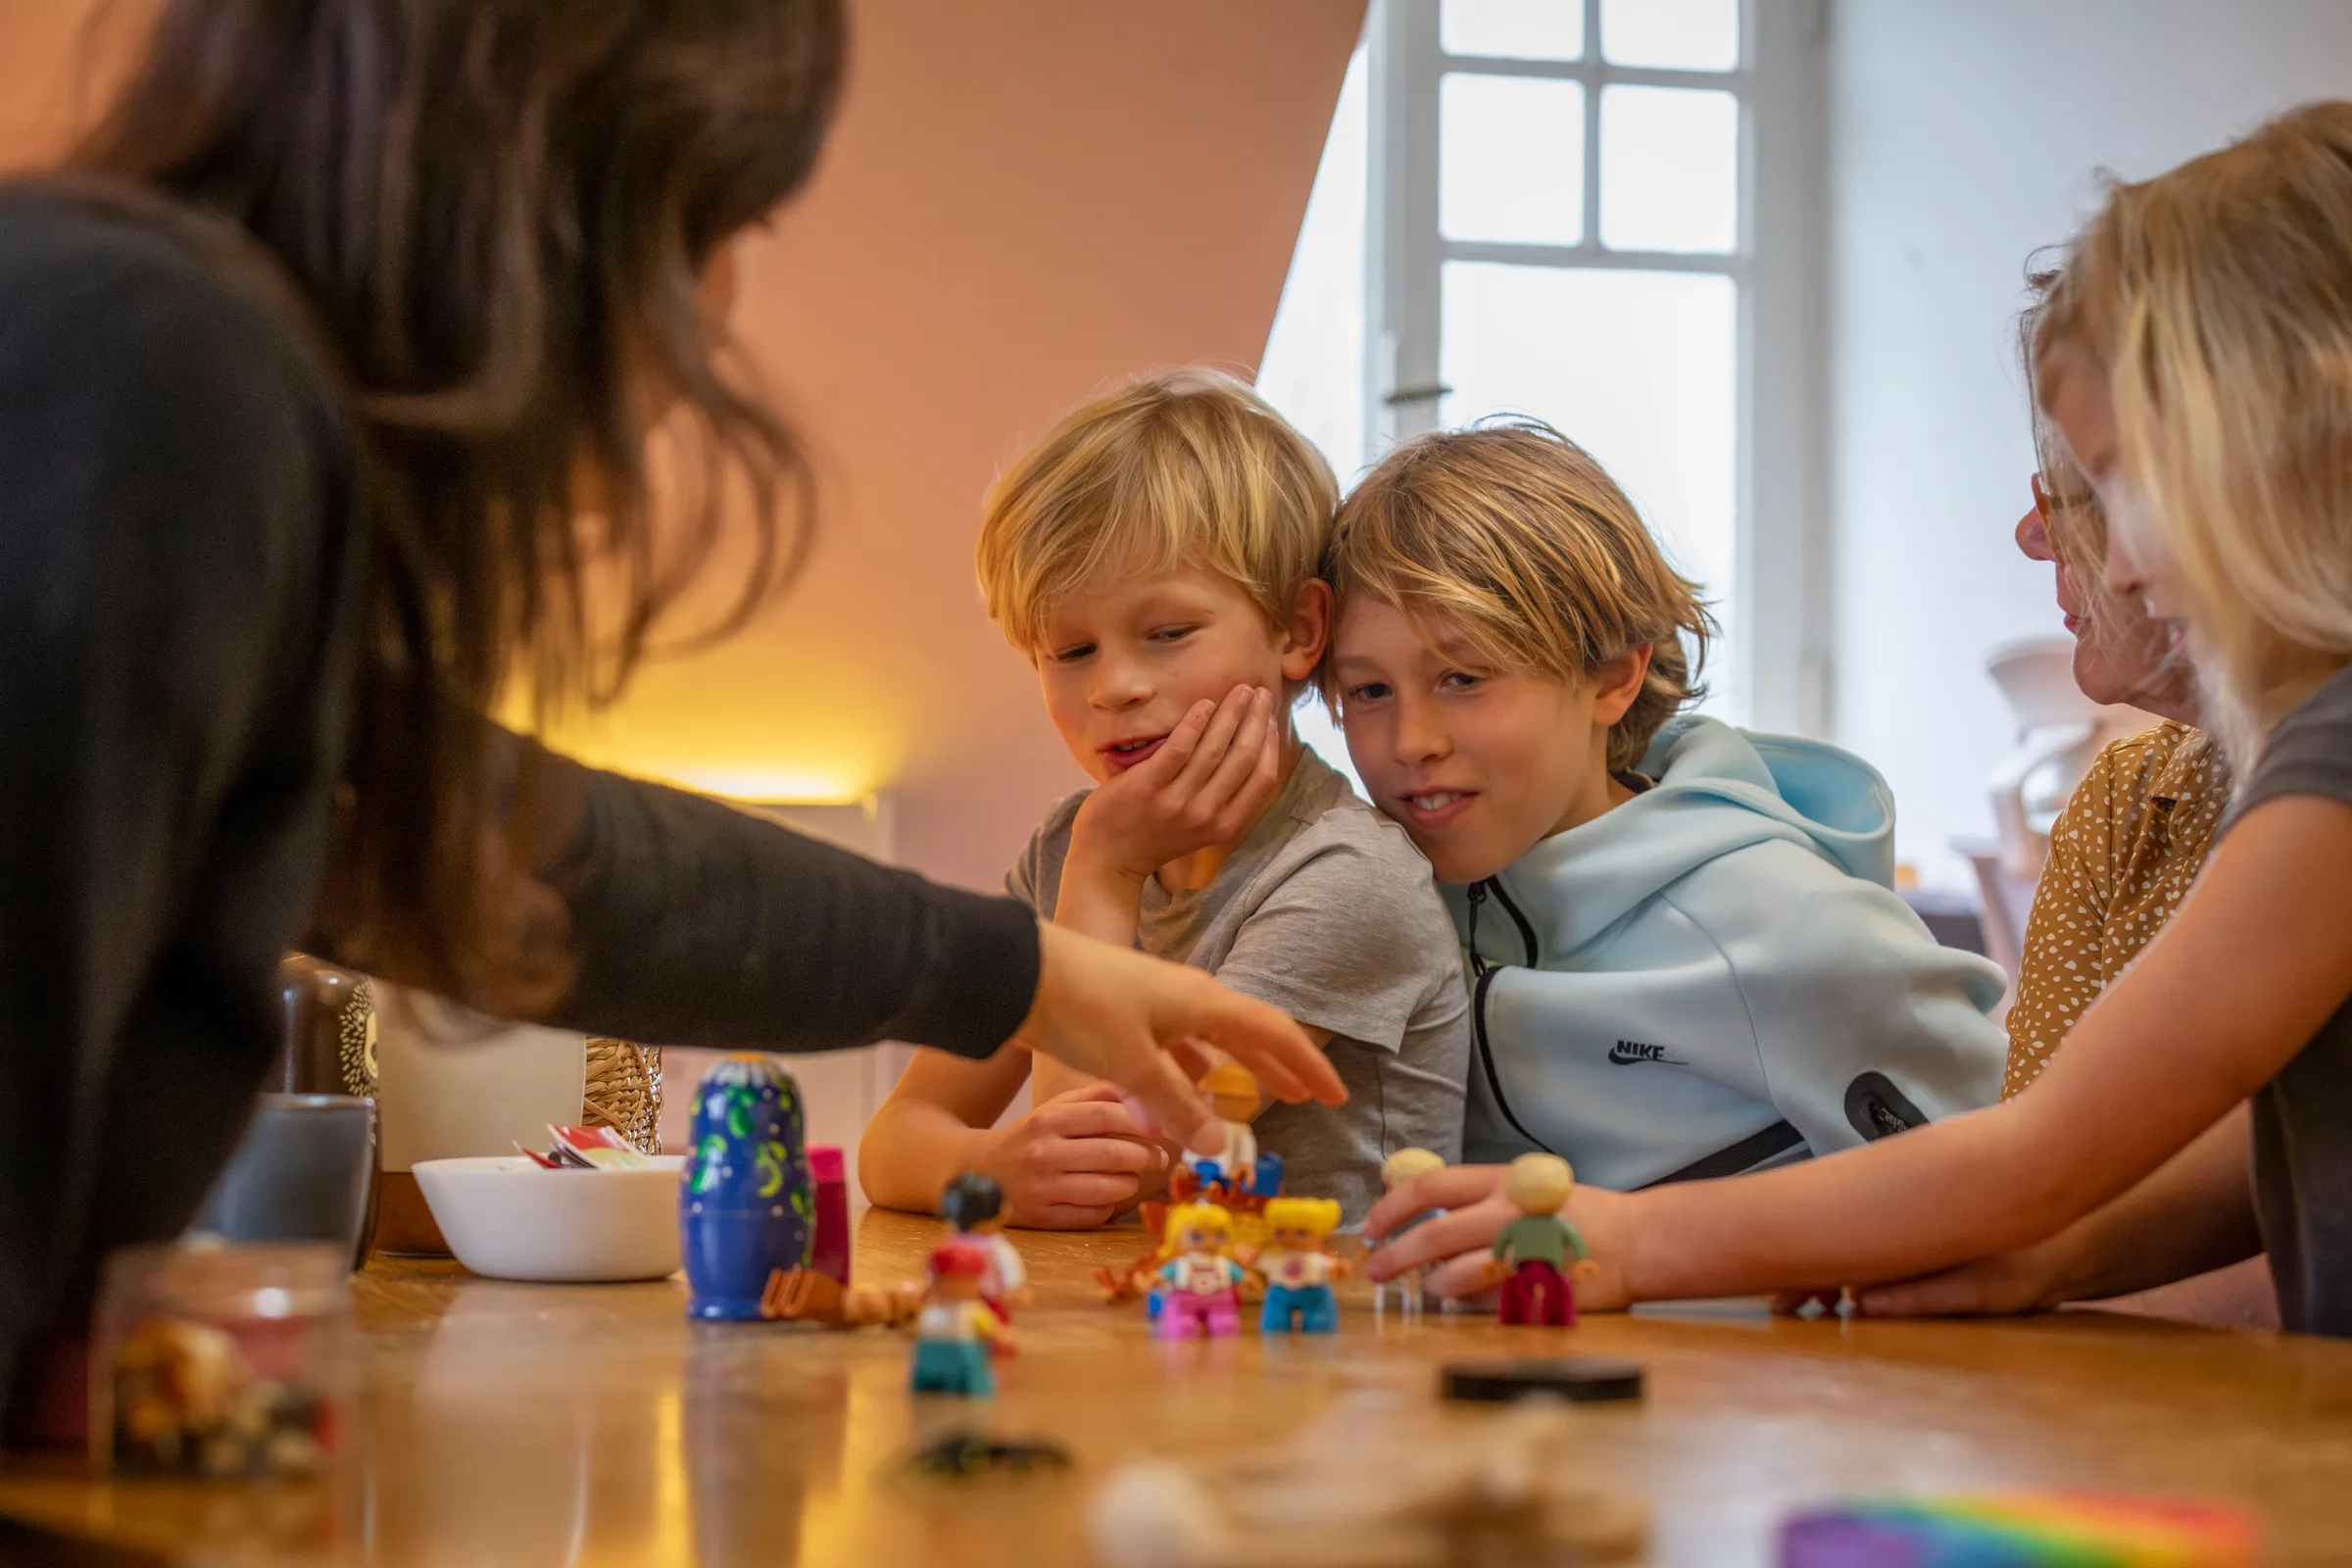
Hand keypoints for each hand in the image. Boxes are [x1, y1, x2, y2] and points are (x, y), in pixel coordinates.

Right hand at [975, 1084, 1168, 1227]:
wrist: (979, 1171)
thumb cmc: (1030, 1136)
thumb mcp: (1056, 1107)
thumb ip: (1098, 1096)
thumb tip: (1146, 1094)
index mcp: (1048, 1119)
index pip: (1106, 1116)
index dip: (1143, 1123)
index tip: (1163, 1130)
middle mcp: (1042, 1152)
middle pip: (1112, 1154)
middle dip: (1146, 1157)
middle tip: (1159, 1158)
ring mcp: (1041, 1188)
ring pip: (1106, 1189)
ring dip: (1130, 1183)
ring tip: (1133, 1177)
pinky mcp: (1041, 1218)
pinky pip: (1091, 1216)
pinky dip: (1108, 1208)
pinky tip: (1108, 1198)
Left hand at [1011, 921, 1344, 1154]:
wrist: (1020, 972)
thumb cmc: (1081, 1009)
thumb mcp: (1132, 1064)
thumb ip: (1176, 1106)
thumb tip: (1220, 1146)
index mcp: (1203, 1001)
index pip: (1274, 1033)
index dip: (1308, 1066)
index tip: (1336, 1095)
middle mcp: (1189, 996)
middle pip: (1250, 1033)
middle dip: (1281, 1066)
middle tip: (1310, 1096)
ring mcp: (1159, 1002)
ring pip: (1213, 1040)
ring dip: (1237, 1069)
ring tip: (1256, 1097)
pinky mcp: (1130, 1012)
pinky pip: (1178, 1045)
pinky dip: (1191, 1071)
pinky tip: (1188, 1089)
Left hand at [1067, 685, 1281, 879]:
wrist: (1110, 858)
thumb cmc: (1155, 835)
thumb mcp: (1200, 827)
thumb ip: (1223, 797)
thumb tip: (1246, 747)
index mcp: (1224, 825)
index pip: (1262, 779)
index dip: (1271, 745)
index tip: (1271, 719)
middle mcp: (1205, 815)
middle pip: (1243, 758)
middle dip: (1256, 720)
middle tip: (1260, 692)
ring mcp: (1176, 801)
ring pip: (1215, 748)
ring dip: (1231, 713)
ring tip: (1239, 690)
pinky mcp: (1148, 786)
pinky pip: (1179, 748)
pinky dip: (1195, 722)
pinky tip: (1205, 704)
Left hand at [1362, 1163, 1632, 1309]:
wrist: (1635, 1240)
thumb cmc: (1572, 1213)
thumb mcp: (1520, 1188)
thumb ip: (1474, 1197)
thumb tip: (1416, 1211)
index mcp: (1499, 1181)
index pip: (1428, 1187)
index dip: (1390, 1208)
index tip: (1370, 1228)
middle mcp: (1506, 1213)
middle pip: (1433, 1234)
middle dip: (1395, 1255)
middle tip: (1375, 1269)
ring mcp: (1521, 1252)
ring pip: (1454, 1273)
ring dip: (1432, 1283)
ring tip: (1429, 1287)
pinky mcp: (1535, 1289)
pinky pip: (1483, 1302)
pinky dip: (1467, 1302)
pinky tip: (1468, 1298)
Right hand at [1785, 1241, 2067, 1319]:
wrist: (2070, 1249)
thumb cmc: (2031, 1266)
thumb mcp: (1981, 1291)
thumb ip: (1924, 1296)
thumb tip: (1863, 1303)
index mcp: (1908, 1230)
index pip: (1838, 1247)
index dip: (1803, 1273)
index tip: (1781, 1298)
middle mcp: (1902, 1224)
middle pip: (1835, 1244)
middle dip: (1803, 1272)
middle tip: (1779, 1305)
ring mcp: (1909, 1230)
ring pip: (1850, 1248)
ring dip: (1825, 1273)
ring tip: (1807, 1305)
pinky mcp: (1919, 1240)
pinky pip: (1872, 1253)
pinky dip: (1851, 1272)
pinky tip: (1846, 1295)